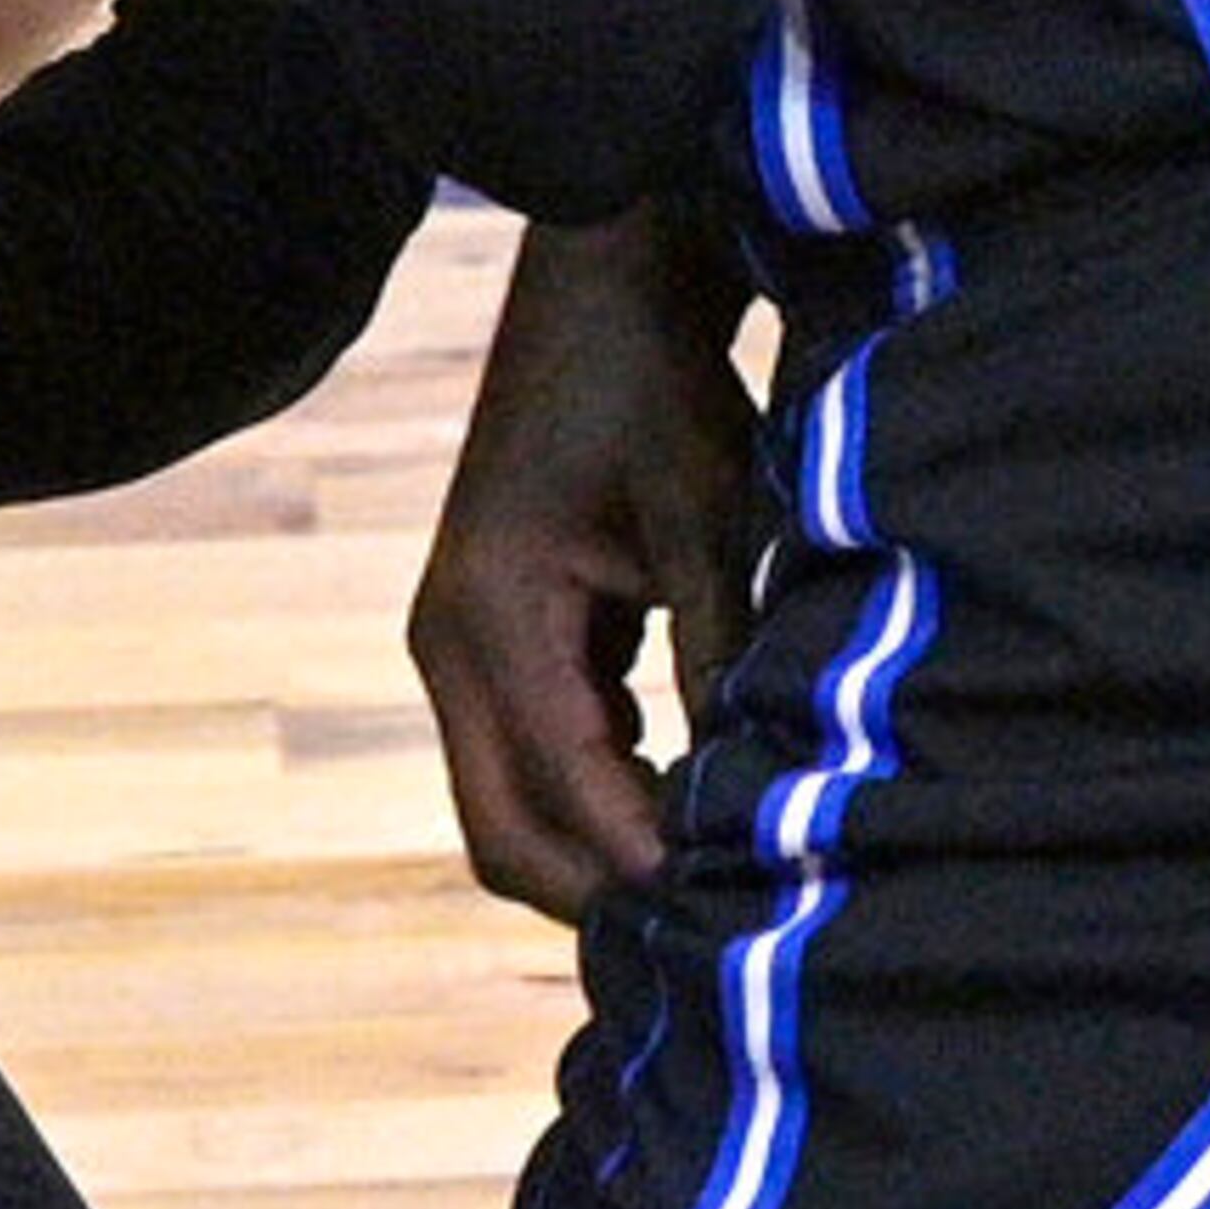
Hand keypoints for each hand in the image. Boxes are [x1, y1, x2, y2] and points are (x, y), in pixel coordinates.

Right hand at [408, 209, 759, 917]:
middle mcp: (449, 642)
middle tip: (721, 925)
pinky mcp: (486, 634)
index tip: (744, 910)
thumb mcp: (706, 522)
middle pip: (506, 836)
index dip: (649, 866)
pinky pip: (523, 757)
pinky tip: (684, 787)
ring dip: (600, 848)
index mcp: (491, 615)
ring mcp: (457, 642)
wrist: (599, 282)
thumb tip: (760, 799)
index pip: (564, 794)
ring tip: (717, 868)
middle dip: (604, 894)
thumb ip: (719, 662)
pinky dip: (595, 796)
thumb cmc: (657, 386)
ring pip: (509, 807)